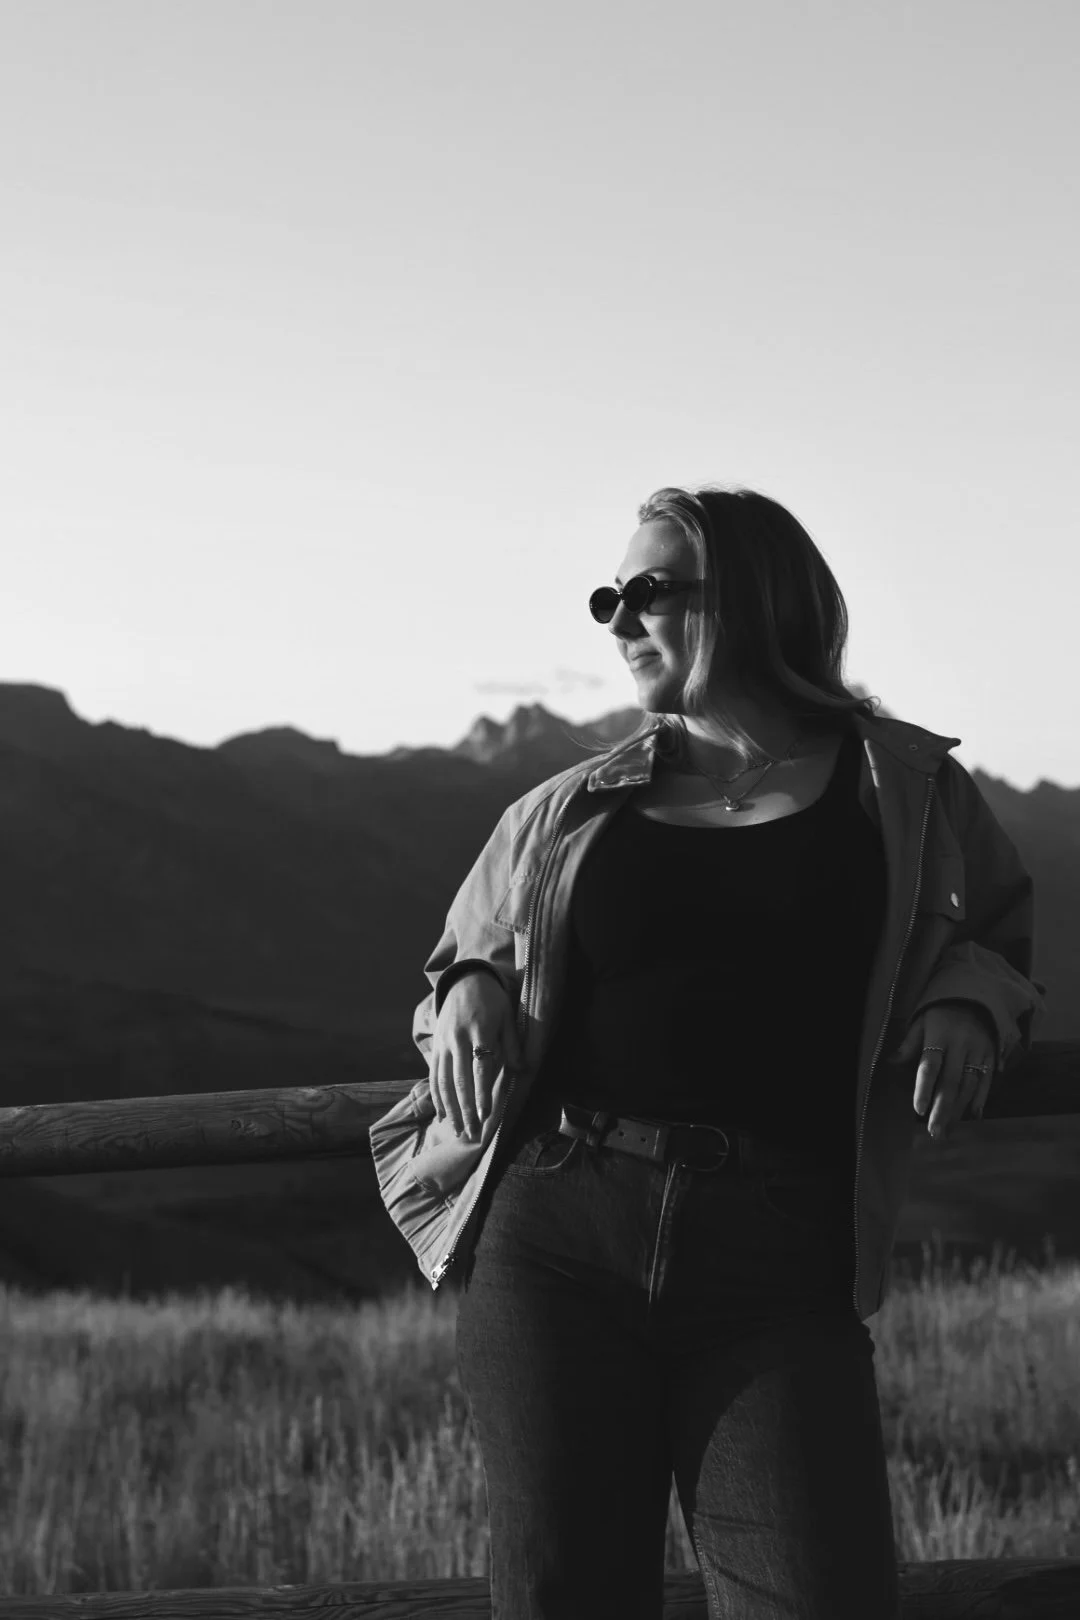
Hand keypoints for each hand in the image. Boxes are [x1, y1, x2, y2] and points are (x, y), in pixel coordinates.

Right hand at [429, 971, 524, 1140]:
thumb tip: (521, 1069)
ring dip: (450, 1108)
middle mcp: (458, 1038)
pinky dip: (437, 1096)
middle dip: (466, 1109)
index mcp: (479, 1031)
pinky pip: (434, 1074)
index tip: (485, 1115)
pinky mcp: (436, 1045)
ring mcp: (444, 1043)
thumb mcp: (508, 1016)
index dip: (482, 1093)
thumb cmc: (492, 1000)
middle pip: (460, 1079)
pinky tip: (442, 1114)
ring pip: (444, 1080)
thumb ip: (512, 1043)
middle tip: (471, 1132)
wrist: (465, 980)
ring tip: (457, 1129)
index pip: (480, 1068)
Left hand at [891, 1001, 995, 1140]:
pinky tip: (973, 1115)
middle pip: (951, 1082)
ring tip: (948, 1129)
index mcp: (939, 1036)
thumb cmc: (941, 1013)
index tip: (918, 1110)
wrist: (976, 998)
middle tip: (934, 1131)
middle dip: (942, 1109)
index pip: (930, 1066)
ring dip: (959, 1109)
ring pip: (969, 1085)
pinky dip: (980, 1099)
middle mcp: (961, 1046)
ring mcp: (979, 1051)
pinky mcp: (992, 1056)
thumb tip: (891, 1062)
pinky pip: (987, 1080)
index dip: (924, 1088)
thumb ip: (909, 1043)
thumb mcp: (921, 1021)